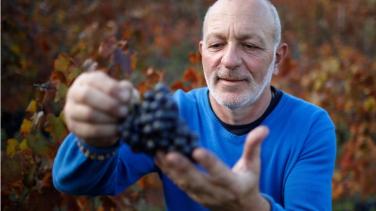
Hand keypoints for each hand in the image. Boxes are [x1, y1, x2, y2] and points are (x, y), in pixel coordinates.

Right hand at [64, 71, 137, 146]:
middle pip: (86, 95)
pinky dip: (106, 131)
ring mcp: (71, 110)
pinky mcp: (74, 127)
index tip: (127, 98)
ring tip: (123, 121)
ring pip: (87, 114)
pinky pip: (89, 130)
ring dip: (108, 119)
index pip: (95, 80)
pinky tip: (118, 130)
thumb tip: (127, 93)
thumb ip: (125, 90)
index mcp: (86, 80)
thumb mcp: (120, 92)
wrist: (101, 121)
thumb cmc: (113, 100)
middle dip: (108, 104)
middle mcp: (74, 93)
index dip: (112, 88)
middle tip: (125, 112)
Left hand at [155, 126, 269, 210]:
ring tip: (159, 151)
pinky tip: (158, 157)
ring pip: (183, 183)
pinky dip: (167, 171)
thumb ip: (254, 147)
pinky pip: (178, 183)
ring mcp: (202, 195)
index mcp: (232, 184)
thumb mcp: (254, 166)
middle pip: (196, 180)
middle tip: (169, 153)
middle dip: (182, 167)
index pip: (220, 173)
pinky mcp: (193, 194)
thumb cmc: (248, 183)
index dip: (209, 163)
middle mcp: (215, 191)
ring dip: (170, 169)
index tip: (197, 150)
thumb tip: (264, 128)